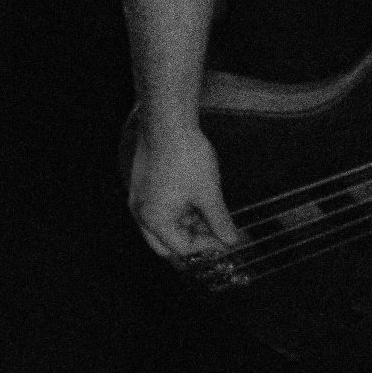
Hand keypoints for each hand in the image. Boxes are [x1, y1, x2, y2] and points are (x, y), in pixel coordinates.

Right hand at [127, 117, 237, 261]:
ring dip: (187, 224)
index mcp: (154, 220)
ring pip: (164, 225)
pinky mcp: (143, 185)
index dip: (208, 246)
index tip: (228, 238)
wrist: (168, 124)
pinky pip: (160, 208)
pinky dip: (179, 210)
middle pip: (166, 242)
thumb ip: (220, 221)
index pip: (182, 248)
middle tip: (216, 232)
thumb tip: (231, 240)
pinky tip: (199, 200)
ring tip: (213, 213)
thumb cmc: (187, 159)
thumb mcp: (209, 194)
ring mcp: (140, 198)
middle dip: (192, 240)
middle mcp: (141, 213)